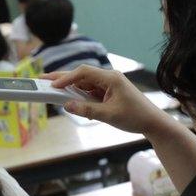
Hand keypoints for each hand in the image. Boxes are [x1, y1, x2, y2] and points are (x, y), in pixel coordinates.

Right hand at [42, 65, 167, 134]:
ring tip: (52, 91)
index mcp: (111, 78)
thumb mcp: (109, 115)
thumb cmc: (135, 117)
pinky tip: (72, 102)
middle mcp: (108, 78)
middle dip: (62, 78)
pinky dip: (79, 96)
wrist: (153, 122)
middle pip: (81, 75)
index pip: (83, 73)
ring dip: (70, 88)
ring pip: (83, 83)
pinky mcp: (108, 92)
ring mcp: (108, 85)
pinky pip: (89, 91)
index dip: (66, 78)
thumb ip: (87, 110)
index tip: (52, 86)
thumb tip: (67, 106)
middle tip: (43, 79)